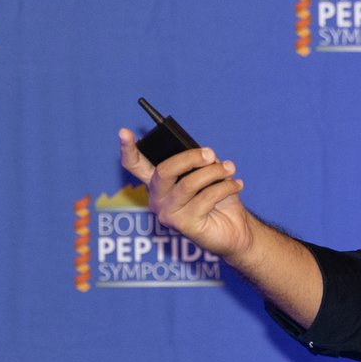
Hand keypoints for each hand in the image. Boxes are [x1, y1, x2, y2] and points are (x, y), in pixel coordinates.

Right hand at [117, 129, 251, 259]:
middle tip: (211, 154)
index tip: (123, 132)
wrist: (235, 229)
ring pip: (188, 184)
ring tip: (230, 169)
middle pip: (164, 171)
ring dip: (214, 172)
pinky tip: (236, 185)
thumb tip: (204, 154)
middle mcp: (157, 199)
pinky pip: (205, 198)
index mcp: (158, 183)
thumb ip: (199, 163)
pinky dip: (225, 187)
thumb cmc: (218, 199)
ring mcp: (168, 214)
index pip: (135, 165)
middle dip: (190, 158)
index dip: (128, 149)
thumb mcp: (207, 174)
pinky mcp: (184, 225)